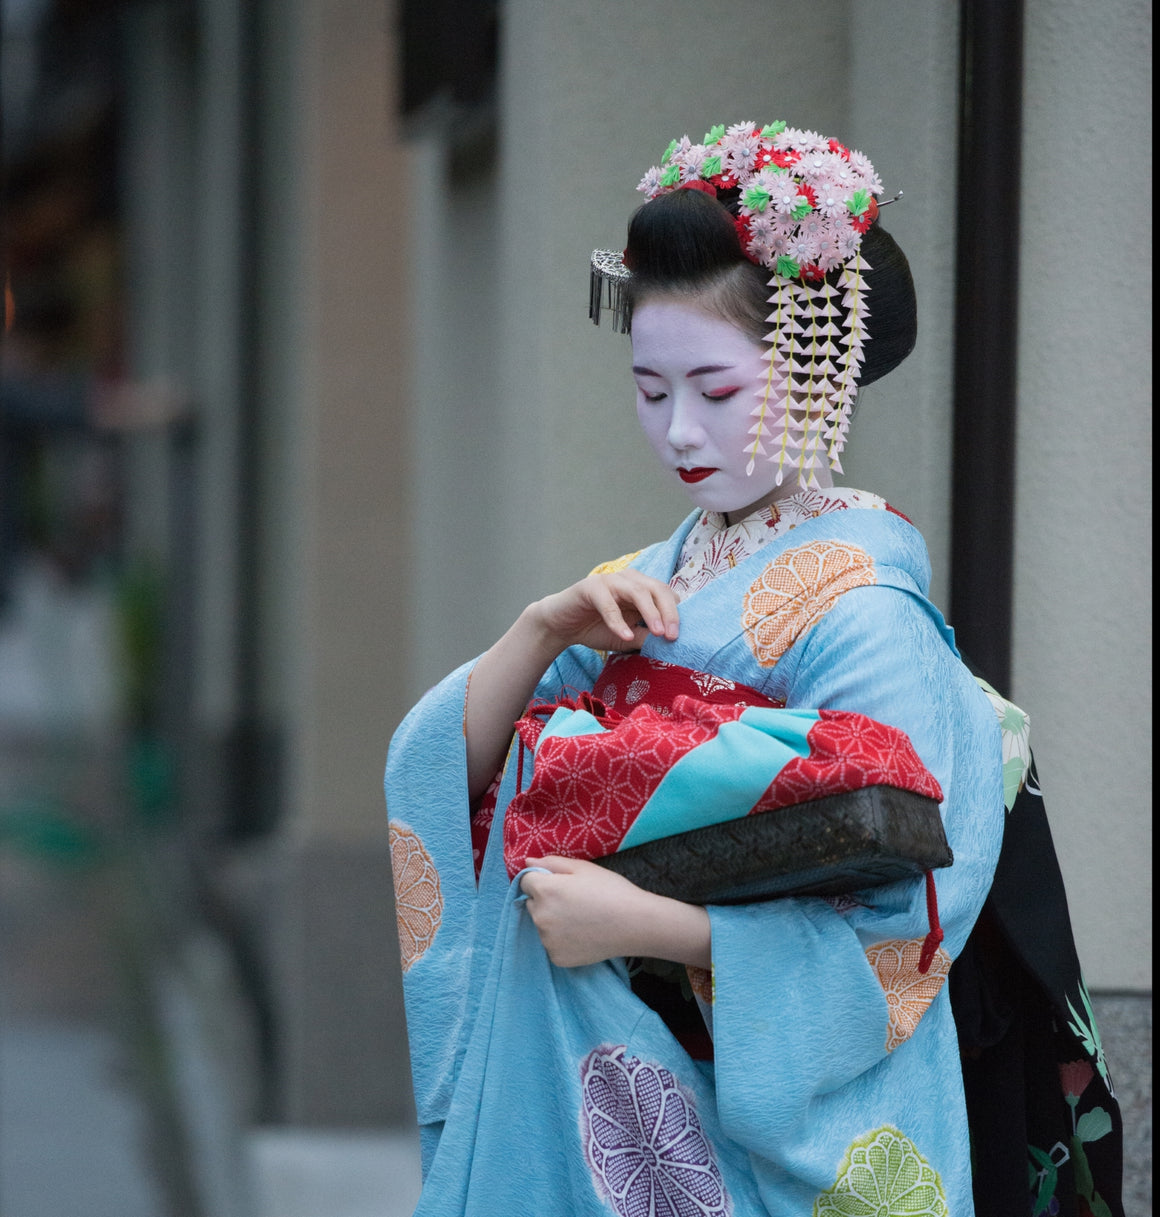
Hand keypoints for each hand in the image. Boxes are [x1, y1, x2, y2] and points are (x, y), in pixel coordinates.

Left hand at [519, 856, 710, 968]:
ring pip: (542, 925)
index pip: (526, 881)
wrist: (634, 924)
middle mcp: (540, 917)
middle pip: (533, 904)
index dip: (543, 879)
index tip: (562, 884)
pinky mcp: (557, 958)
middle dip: (546, 900)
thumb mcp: (583, 868)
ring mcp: (547, 940)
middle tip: (574, 901)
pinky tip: (582, 934)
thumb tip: (527, 861)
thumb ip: (551, 863)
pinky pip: (552, 944)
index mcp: (544, 891)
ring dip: (553, 921)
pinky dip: (562, 940)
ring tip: (581, 918)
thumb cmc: (610, 890)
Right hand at [529, 570, 679, 654]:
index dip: (675, 613)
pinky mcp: (590, 587)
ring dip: (650, 613)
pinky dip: (618, 621)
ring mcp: (609, 581)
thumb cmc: (596, 628)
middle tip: (672, 635)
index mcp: (641, 587)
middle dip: (668, 612)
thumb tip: (669, 644)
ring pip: (637, 591)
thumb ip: (647, 636)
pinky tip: (625, 636)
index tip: (679, 636)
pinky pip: (608, 603)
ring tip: (657, 634)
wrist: (562, 627)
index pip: (665, 594)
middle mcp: (628, 579)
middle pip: (656, 589)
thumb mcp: (628, 637)